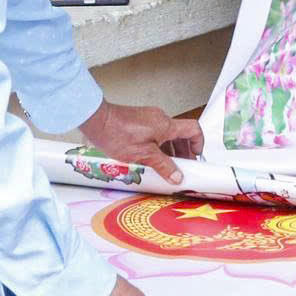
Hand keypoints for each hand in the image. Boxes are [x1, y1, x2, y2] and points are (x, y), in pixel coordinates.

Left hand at [77, 100, 198, 184]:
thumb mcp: (144, 155)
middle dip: (183, 152)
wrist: (96, 120)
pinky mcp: (139, 121)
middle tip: (180, 168)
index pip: (193, 129)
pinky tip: (150, 159)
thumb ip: (163, 166)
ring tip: (165, 167)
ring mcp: (149, 118)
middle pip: (181, 134)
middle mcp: (160, 119)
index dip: (198, 144)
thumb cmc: (117, 134)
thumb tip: (178, 177)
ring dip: (170, 150)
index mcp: (166, 125)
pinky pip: (155, 133)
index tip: (195, 158)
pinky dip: (158, 146)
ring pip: (167, 135)